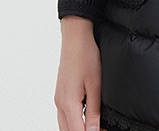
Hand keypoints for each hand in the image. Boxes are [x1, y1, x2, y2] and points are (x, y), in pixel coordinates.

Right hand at [54, 16, 101, 130]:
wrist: (75, 38)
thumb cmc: (86, 56)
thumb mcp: (95, 85)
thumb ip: (94, 111)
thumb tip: (95, 130)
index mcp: (68, 103)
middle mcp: (60, 103)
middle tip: (100, 129)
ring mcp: (58, 98)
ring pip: (64, 125)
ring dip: (77, 128)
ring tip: (94, 126)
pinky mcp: (60, 93)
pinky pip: (64, 115)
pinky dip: (73, 121)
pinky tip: (85, 118)